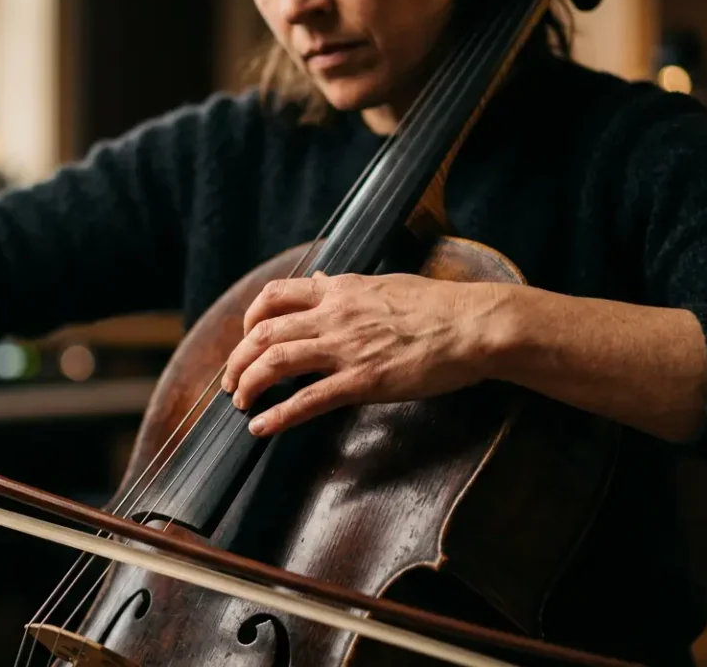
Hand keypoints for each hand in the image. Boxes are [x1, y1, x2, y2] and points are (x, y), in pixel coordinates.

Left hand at [221, 272, 510, 436]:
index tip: (245, 338)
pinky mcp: (362, 382)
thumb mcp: (385, 283)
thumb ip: (346, 286)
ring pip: (275, 363)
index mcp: (339, 290)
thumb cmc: (440, 307)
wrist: (475, 326)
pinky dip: (277, 416)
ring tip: (240, 404)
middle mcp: (333, 316)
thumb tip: (319, 280)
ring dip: (248, 385)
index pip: (275, 296)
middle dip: (238, 360)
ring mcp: (345, 349)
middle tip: (231, 382)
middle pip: (263, 333)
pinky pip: (307, 400)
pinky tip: (261, 427)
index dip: (250, 320)